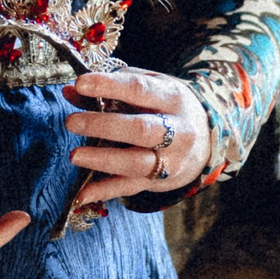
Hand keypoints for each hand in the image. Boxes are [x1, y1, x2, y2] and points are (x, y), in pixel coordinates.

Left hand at [64, 67, 214, 210]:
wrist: (207, 140)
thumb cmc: (167, 108)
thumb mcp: (150, 88)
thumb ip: (112, 87)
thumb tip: (72, 91)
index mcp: (173, 98)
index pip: (140, 90)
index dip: (109, 86)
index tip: (80, 84)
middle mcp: (178, 131)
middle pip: (140, 129)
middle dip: (103, 126)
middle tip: (72, 122)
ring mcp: (171, 160)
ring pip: (136, 162)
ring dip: (103, 160)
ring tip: (75, 155)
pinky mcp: (160, 182)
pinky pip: (129, 188)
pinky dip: (104, 191)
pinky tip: (82, 194)